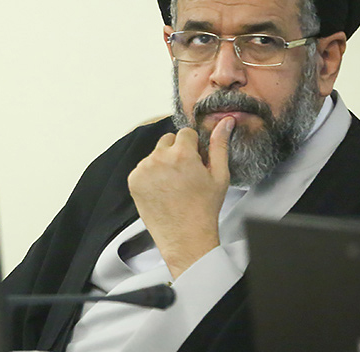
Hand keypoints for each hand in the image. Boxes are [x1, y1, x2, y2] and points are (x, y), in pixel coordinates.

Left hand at [128, 117, 234, 278]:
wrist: (185, 238)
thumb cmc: (204, 209)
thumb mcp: (219, 175)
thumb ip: (220, 144)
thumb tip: (225, 121)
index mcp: (182, 153)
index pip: (186, 133)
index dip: (193, 147)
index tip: (196, 162)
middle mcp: (159, 158)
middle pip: (168, 140)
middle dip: (176, 151)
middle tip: (185, 174)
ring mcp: (143, 169)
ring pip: (155, 154)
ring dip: (163, 163)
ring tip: (174, 185)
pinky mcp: (134, 180)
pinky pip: (143, 168)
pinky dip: (151, 175)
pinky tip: (162, 190)